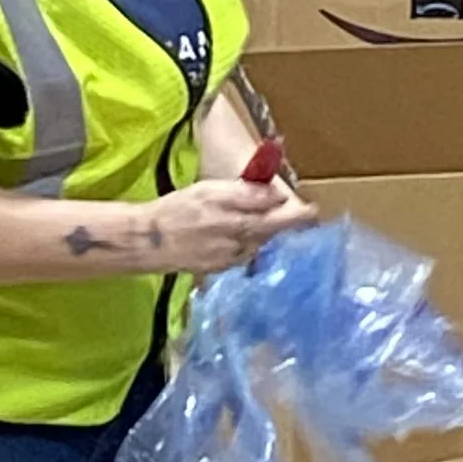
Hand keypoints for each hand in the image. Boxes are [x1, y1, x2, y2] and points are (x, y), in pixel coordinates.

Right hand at [147, 176, 315, 272]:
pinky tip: (231, 234)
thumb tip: (278, 195)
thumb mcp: (213, 192)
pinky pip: (242, 254)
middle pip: (273, 234)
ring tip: (248, 218)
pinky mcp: (220, 268)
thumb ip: (248, 195)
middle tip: (286, 210)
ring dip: (261, 232)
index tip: (313, 210)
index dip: (301, 216)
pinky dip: (244, 243)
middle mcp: (244, 247)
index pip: (284, 221)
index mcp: (244, 225)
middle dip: (281, 223)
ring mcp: (232, 261)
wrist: (149, 241)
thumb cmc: (179, 209)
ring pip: (258, 244)